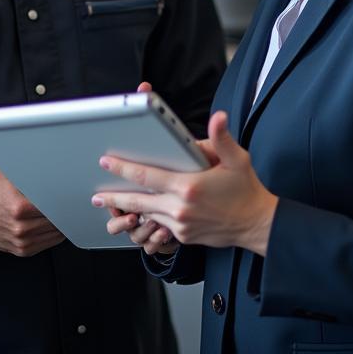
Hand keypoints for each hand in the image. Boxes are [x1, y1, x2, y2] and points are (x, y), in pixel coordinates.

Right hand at [0, 168, 64, 256]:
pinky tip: (50, 221)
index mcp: (19, 206)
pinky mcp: (22, 250)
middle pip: (59, 219)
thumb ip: (32, 171)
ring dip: (61, 222)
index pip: (56, 205)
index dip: (67, 199)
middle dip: (65, 209)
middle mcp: (20, 226)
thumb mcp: (9, 173)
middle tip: (70, 200)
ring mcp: (21, 241)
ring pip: (56, 233)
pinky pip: (48, 242)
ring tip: (59, 209)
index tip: (72, 194)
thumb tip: (55, 164)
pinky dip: (53, 232)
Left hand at [94, 111, 277, 255]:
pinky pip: (160, 225)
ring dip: (129, 208)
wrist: (256, 224)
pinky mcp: (183, 236)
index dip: (124, 168)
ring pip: (146, 214)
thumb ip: (221, 137)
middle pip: (137, 201)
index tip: (106, 162)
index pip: (147, 175)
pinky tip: (140, 212)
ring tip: (110, 203)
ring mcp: (180, 225)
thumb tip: (218, 116)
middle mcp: (180, 208)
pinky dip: (149, 217)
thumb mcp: (236, 159)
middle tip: (96, 195)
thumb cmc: (246, 190)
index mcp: (188, 186)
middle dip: (114, 198)